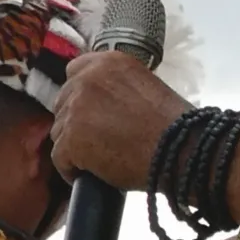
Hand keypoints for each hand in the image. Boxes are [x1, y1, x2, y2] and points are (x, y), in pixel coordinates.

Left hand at [47, 52, 186, 192]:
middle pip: (64, 102)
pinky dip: (71, 170)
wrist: (179, 150)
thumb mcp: (144, 86)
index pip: (75, 72)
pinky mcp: (70, 139)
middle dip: (76, 121)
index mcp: (107, 62)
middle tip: (96, 140)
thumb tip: (99, 105)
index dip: (81, 96)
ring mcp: (75, 108)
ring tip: (96, 161)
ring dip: (73, 146)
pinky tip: (88, 176)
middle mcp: (86, 79)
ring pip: (60, 131)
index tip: (91, 113)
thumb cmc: (172, 125)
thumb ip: (117, 87)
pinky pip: (60, 158)